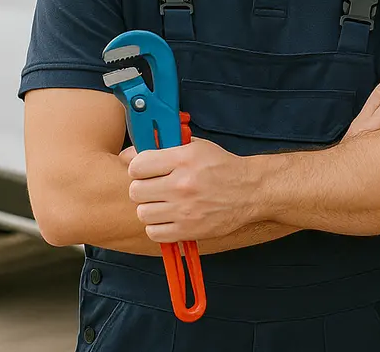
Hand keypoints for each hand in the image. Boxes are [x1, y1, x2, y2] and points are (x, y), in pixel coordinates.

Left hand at [126, 138, 255, 243]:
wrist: (251, 191)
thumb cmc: (222, 167)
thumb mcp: (197, 147)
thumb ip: (164, 147)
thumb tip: (128, 155)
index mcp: (183, 159)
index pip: (137, 166)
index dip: (138, 168)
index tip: (146, 170)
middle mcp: (182, 185)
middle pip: (136, 191)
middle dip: (143, 188)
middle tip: (155, 188)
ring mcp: (185, 210)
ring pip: (143, 212)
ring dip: (150, 208)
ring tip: (164, 203)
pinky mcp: (189, 230)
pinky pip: (154, 232)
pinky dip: (158, 226)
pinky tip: (169, 218)